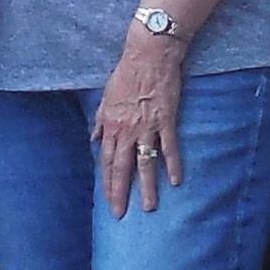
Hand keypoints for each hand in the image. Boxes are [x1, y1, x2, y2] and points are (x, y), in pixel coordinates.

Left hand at [94, 40, 187, 216]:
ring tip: (149, 207)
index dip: (108, 183)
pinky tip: (175, 181)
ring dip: (147, 187)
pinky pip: (169, 147)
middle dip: (120, 193)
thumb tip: (94, 139)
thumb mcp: (106, 97)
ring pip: (145, 163)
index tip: (108, 200)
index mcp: (111, 125)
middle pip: (122, 167)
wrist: (148, 55)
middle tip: (121, 214)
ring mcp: (147, 127)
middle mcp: (127, 130)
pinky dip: (172, 164)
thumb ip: (100, 120)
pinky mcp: (166, 120)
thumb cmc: (126, 74)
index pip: (107, 161)